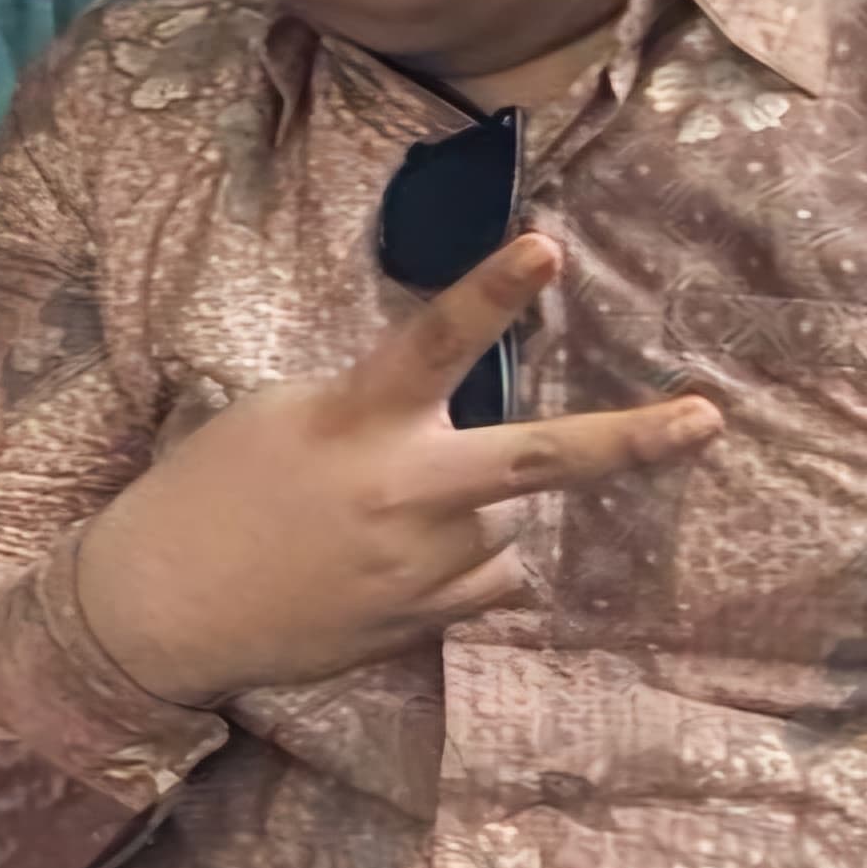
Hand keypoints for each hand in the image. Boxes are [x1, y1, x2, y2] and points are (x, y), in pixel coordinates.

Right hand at [71, 236, 723, 709]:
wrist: (161, 608)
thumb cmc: (210, 491)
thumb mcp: (277, 414)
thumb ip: (370, 399)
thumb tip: (447, 401)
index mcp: (356, 420)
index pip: (435, 341)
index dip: (493, 289)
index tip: (548, 245)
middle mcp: (400, 491)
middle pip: (538, 461)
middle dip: (630, 441)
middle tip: (705, 420)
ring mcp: (418, 566)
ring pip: (508, 524)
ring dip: (481, 510)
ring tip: (398, 519)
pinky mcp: (419, 622)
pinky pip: (490, 580)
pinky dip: (472, 562)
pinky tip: (404, 562)